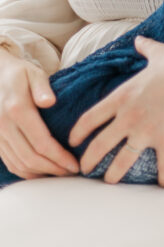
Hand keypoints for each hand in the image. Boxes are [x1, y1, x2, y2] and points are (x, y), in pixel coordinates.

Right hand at [0, 48, 79, 177]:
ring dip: (41, 173)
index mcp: (16, 110)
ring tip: (61, 173)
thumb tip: (49, 102)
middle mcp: (4, 126)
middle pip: (30, 158)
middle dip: (53, 169)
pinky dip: (26, 172)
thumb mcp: (33, 72)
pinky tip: (42, 171)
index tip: (75, 164)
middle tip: (72, 172)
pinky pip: (10, 163)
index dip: (59, 157)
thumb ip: (42, 86)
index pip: (41, 142)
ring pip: (19, 164)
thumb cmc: (19, 73)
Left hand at [69, 36, 163, 186]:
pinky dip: (162, 176)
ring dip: (114, 174)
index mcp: (122, 97)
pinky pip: (162, 164)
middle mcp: (129, 117)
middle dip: (89, 160)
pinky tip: (161, 183)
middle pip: (100, 145)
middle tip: (84, 169)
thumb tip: (139, 39)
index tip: (73, 141)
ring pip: (123, 161)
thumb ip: (145, 48)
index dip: (78, 132)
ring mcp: (146, 132)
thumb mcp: (158, 53)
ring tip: (109, 182)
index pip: (90, 118)